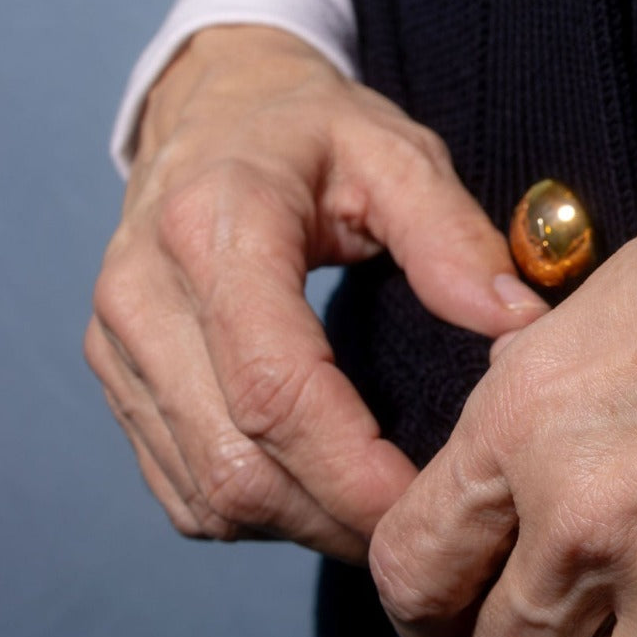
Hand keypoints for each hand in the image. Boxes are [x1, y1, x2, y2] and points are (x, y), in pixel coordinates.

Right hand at [87, 25, 546, 562]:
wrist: (212, 110)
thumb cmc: (313, 131)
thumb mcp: (396, 152)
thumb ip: (454, 235)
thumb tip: (518, 323)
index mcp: (214, 227)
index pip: (273, 387)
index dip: (353, 467)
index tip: (428, 499)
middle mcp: (143, 293)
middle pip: (234, 462)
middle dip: (337, 516)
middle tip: (424, 524)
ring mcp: (117, 344)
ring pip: (206, 492)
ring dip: (302, 526)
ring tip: (385, 514)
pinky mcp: (118, 380)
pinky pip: (182, 490)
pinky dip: (259, 514)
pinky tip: (324, 494)